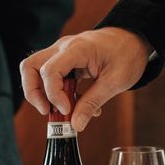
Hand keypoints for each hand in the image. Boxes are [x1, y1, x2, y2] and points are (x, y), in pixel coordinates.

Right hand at [20, 27, 151, 130]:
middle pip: (30, 67)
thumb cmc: (127, 55)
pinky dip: (55, 94)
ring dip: (40, 94)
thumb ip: (92, 102)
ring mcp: (60, 53)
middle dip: (34, 93)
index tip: (66, 111)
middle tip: (47, 112)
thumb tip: (76, 125)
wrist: (133, 40)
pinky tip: (74, 105)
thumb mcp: (115, 82)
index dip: (54, 95)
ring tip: (59, 111)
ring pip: (34, 71)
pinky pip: (49, 77)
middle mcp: (63, 48)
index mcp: (77, 48)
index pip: (50, 71)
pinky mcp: (63, 61)